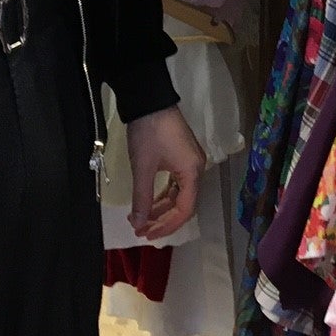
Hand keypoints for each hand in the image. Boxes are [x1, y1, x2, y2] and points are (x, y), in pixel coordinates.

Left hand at [127, 106, 204, 240]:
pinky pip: (175, 183)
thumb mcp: (143, 168)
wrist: (150, 100)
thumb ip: (142, 199)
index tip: (147, 235)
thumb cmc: (149, 134)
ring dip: (160, 208)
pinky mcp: (181, 155)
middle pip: (183, 204)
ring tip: (139, 218)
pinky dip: (162, 194)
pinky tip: (147, 202)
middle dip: (161, 219)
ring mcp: (190, 162)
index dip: (167, 226)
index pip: (185, 210)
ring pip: (178, 194)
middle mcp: (196, 169)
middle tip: (140, 230)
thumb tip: (139, 225)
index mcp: (193, 173)